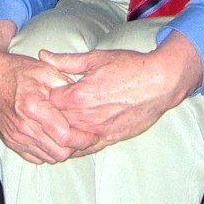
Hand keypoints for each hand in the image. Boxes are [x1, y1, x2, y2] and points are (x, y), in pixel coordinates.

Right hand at [0, 22, 97, 164]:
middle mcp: (23, 126)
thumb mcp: (46, 70)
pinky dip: (47, 153)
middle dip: (76, 147)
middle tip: (85, 137)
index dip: (83, 138)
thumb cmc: (20, 71)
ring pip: (47, 157)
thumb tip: (83, 100)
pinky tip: (55, 141)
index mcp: (33, 107)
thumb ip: (66, 85)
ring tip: (72, 138)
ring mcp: (15, 136)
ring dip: (62, 151)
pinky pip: (34, 157)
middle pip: (58, 152)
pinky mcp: (10, 141)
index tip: (94, 134)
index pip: (64, 135)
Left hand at [43, 32, 202, 150]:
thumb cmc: (130, 66)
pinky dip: (78, 145)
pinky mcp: (110, 139)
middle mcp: (86, 117)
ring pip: (68, 139)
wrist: (160, 82)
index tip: (49, 90)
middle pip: (55, 123)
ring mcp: (98, 131)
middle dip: (50, 115)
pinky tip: (75, 139)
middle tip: (50, 108)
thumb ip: (67, 60)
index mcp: (79, 95)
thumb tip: (43, 55)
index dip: (47, 95)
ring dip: (62, 132)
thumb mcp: (97, 58)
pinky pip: (86, 149)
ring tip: (62, 122)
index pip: (48, 101)